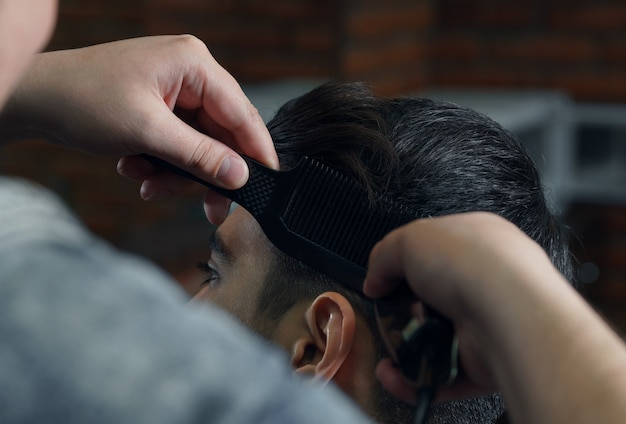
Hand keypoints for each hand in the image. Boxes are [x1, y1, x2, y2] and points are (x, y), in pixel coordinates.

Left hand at [1, 35, 277, 223]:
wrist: (35, 100)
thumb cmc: (84, 101)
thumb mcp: (147, 133)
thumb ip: (200, 156)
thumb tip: (241, 176)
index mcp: (193, 64)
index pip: (241, 113)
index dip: (257, 152)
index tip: (267, 185)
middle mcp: (190, 74)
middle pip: (221, 135)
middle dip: (206, 172)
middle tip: (209, 211)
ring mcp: (175, 90)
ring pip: (199, 145)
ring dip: (178, 172)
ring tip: (148, 183)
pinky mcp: (161, 106)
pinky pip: (179, 144)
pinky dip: (163, 163)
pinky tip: (136, 168)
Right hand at [363, 212, 563, 402]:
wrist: (508, 312)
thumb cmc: (472, 264)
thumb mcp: (410, 238)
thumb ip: (384, 255)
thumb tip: (375, 279)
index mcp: (475, 241)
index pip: (434, 252)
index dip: (404, 265)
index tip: (382, 280)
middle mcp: (485, 282)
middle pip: (432, 300)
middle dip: (403, 313)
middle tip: (387, 316)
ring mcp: (487, 323)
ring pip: (435, 340)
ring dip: (405, 349)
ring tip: (388, 351)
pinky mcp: (485, 362)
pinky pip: (443, 375)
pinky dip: (416, 379)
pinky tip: (396, 375)